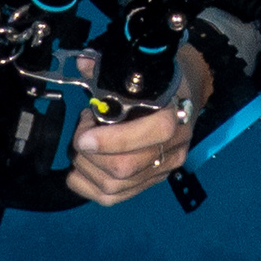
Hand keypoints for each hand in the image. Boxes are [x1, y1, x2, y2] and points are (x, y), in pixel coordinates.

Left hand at [67, 44, 211, 207]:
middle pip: (126, 167)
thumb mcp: (137, 70)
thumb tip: (83, 62)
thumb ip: (108, 68)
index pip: (152, 133)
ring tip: (82, 146)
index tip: (83, 135)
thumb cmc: (155, 81)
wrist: (182, 93)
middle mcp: (174, 146)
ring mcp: (164, 168)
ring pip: (115, 185)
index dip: (113, 139)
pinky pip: (113, 198)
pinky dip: (86, 186)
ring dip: (86, 167)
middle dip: (90, 154)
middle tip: (80, 135)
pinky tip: (78, 170)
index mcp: (175, 114)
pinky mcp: (150, 181)